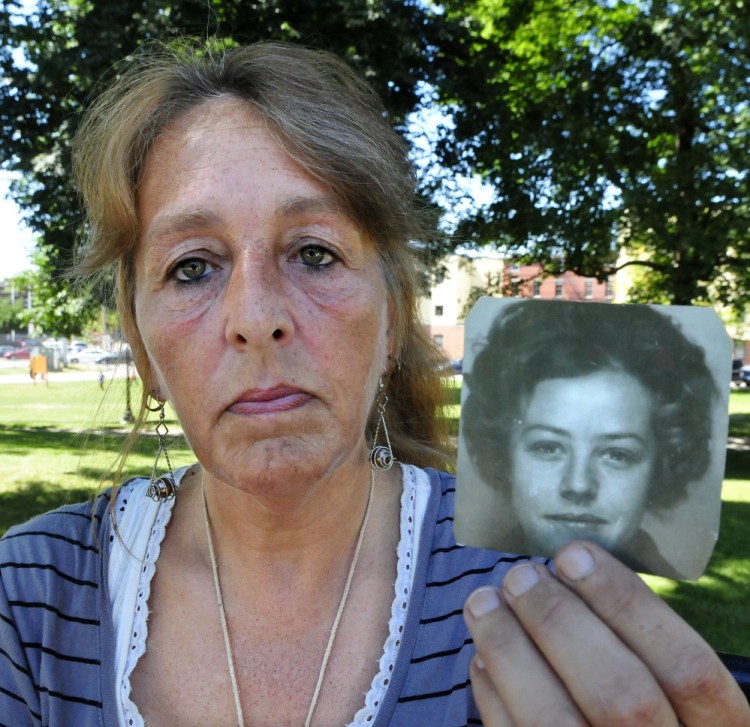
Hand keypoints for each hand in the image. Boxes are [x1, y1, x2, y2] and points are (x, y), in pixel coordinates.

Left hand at [463, 540, 749, 726]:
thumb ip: (636, 639)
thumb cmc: (646, 711)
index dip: (625, 603)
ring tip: (485, 602)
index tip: (573, 555)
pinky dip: (493, 693)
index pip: (686, 667)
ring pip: (554, 722)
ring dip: (508, 649)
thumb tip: (569, 567)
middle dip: (558, 620)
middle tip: (521, 575)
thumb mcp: (667, 683)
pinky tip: (484, 654)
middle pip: (620, 697)